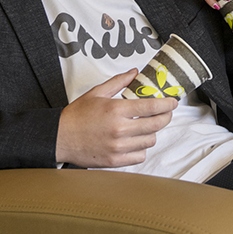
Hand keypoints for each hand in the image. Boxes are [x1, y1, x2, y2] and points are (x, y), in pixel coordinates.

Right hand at [56, 70, 177, 167]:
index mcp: (116, 110)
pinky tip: (135, 141)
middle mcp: (119, 129)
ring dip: (151, 132)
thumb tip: (135, 73)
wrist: (59, 138)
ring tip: (146, 126)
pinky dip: (141, 148)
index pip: (152, 107)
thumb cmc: (77, 115)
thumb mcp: (96, 93)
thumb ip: (119, 82)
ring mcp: (118, 147)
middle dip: (165, 117)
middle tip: (165, 113)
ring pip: (150, 141)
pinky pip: (140, 156)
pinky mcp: (115, 161)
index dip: (168, 104)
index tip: (173, 102)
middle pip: (156, 125)